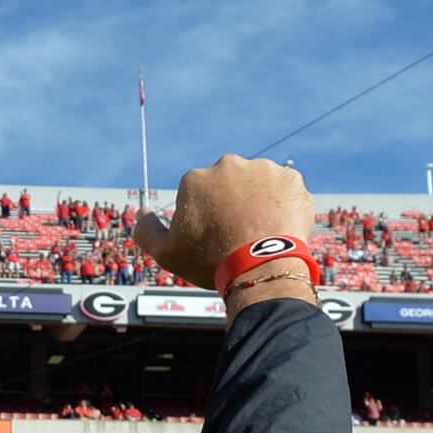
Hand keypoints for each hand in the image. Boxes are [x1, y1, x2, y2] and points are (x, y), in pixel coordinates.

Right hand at [131, 155, 314, 294]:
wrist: (262, 268)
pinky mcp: (291, 179)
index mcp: (195, 178)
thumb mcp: (166, 253)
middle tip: (238, 234)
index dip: (205, 218)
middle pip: (228, 184)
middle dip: (232, 203)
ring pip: (257, 184)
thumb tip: (141, 211)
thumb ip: (146, 229)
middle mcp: (228, 164)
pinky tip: (278, 226)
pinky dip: (283, 205)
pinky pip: (285, 190)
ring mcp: (263, 169)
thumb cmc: (212, 261)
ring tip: (260, 232)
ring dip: (258, 201)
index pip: (199, 195)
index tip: (213, 238)